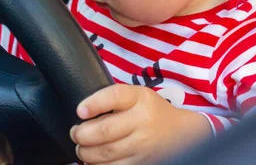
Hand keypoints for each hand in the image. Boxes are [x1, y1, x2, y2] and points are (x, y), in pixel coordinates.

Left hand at [70, 84, 211, 164]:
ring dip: (86, 153)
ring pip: (106, 154)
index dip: (94, 104)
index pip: (114, 96)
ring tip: (82, 148)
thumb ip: (113, 100)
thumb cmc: (150, 111)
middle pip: (105, 130)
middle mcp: (143, 121)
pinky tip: (93, 161)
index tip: (80, 111)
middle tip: (75, 133)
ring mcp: (143, 145)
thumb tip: (82, 113)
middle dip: (82, 134)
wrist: (180, 133)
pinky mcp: (142, 163)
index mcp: (140, 98)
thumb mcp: (137, 96)